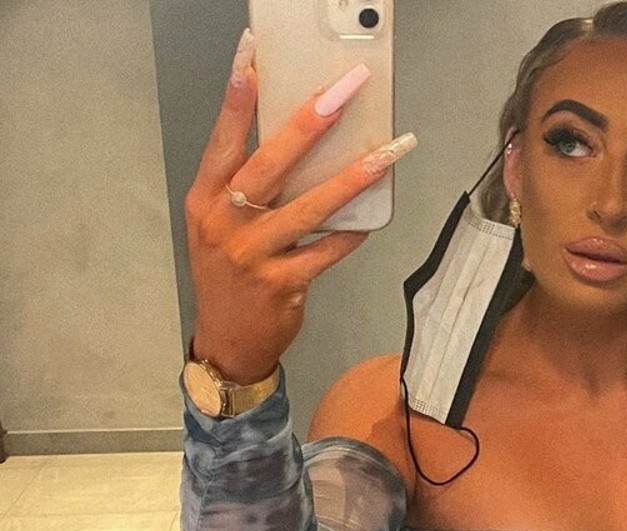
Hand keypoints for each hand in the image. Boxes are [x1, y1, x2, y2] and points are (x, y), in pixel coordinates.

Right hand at [184, 31, 415, 382]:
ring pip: (309, 207)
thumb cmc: (229, 277)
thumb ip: (245, 188)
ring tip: (386, 153)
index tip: (255, 57)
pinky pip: (324, 252)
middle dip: (310, 122)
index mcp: (206, 199)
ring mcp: (252, 254)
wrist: (228, 343)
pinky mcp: (281, 284)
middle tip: (344, 91)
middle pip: (271, 162)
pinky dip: (349, 235)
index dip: (238, 98)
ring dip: (351, 179)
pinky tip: (371, 222)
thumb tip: (298, 144)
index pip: (223, 139)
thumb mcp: (220, 226)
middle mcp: (225, 222)